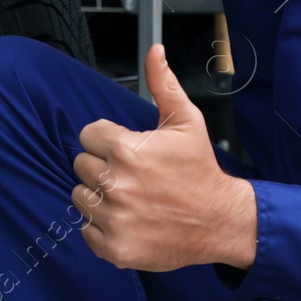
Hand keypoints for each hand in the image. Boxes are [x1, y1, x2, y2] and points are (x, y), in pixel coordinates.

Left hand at [71, 44, 256, 271]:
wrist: (221, 220)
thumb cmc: (200, 171)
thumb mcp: (186, 121)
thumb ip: (163, 84)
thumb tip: (154, 52)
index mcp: (126, 150)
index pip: (87, 135)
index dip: (105, 140)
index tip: (125, 149)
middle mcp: (116, 184)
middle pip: (81, 165)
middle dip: (102, 166)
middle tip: (130, 174)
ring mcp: (113, 219)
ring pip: (80, 197)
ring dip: (98, 196)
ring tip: (128, 196)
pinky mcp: (114, 248)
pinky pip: (86, 229)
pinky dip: (102, 227)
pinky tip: (127, 219)